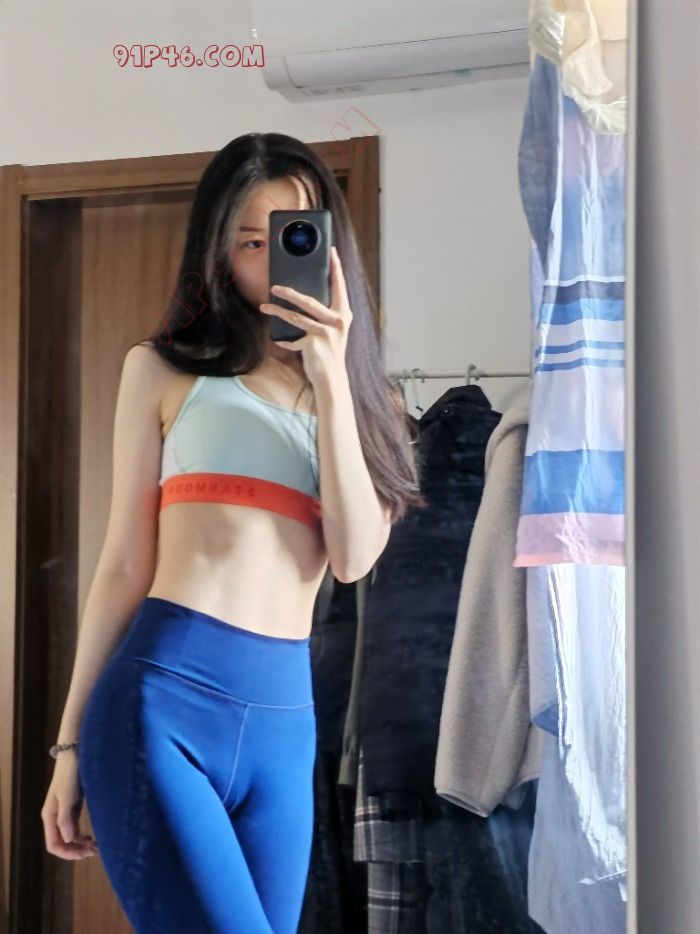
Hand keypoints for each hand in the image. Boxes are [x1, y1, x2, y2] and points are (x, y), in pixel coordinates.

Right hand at [41, 756, 98, 859]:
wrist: (75, 753)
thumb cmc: (70, 773)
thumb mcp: (68, 795)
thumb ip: (66, 818)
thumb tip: (68, 840)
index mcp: (49, 816)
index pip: (54, 844)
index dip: (68, 853)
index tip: (85, 854)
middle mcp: (55, 817)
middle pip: (62, 843)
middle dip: (76, 850)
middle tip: (95, 851)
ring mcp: (64, 812)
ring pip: (70, 836)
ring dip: (80, 844)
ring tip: (96, 846)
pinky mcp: (72, 806)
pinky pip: (75, 827)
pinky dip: (82, 835)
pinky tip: (92, 837)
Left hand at [259, 245, 352, 385]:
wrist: (332, 378)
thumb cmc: (330, 352)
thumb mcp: (333, 330)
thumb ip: (325, 314)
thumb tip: (304, 297)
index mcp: (343, 314)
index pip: (339, 286)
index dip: (336, 268)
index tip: (331, 252)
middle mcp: (337, 321)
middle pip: (309, 301)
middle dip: (290, 292)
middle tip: (274, 286)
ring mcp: (325, 333)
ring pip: (295, 317)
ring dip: (277, 311)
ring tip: (264, 306)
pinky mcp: (313, 344)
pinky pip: (292, 338)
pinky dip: (284, 340)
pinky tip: (278, 340)